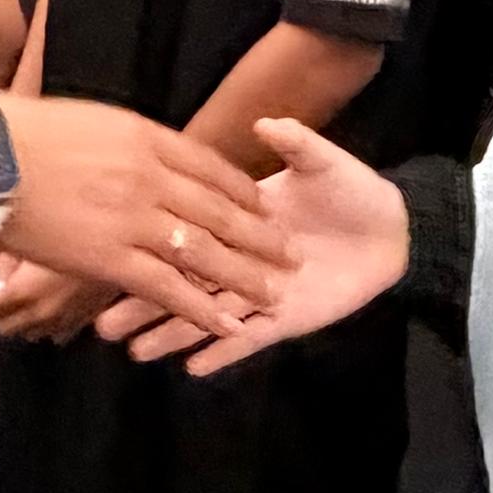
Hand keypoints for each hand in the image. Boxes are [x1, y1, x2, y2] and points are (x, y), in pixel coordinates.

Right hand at [0, 97, 289, 340]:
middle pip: (221, 210)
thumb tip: (135, 150)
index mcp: (144, 137)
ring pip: (206, 251)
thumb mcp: (85, 119)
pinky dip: (202, 308)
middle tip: (291, 254)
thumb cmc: (17, 132)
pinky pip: (167, 288)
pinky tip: (229, 324)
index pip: (210, 166)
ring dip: (246, 276)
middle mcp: (150, 177)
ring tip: (278, 294)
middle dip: (260, 236)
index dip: (242, 190)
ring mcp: (133, 218)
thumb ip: (120, 140)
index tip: (265, 205)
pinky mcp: (109, 258)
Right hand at [98, 120, 408, 375]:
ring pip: (209, 316)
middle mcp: (238, 260)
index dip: (150, 244)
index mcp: (236, 220)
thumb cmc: (350, 190)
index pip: (186, 234)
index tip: (109, 254)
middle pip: (184, 284)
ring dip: (174, 334)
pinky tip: (191, 368)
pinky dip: (223, 353)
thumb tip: (266, 123)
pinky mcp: (286, 320)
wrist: (389, 230)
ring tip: (135, 353)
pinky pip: (250, 339)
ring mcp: (260, 293)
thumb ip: (295, 145)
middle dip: (144, 305)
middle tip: (103, 325)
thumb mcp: (321, 163)